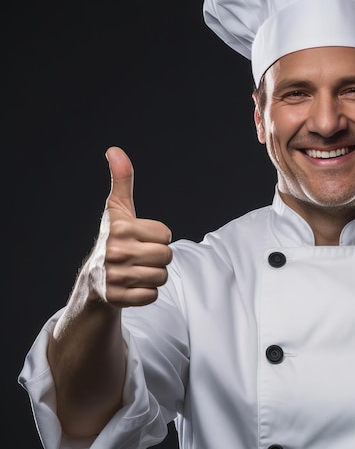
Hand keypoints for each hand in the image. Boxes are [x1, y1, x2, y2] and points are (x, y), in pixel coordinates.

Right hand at [93, 146, 172, 307]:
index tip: (140, 238)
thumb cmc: (114, 238)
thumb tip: (114, 150)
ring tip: (136, 271)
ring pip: (162, 277)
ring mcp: (115, 277)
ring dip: (154, 276)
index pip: (166, 235)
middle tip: (140, 257)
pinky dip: (146, 293)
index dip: (158, 237)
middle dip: (159, 258)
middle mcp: (115, 252)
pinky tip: (132, 286)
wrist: (93, 279)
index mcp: (120, 229)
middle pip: (167, 256)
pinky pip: (152, 296)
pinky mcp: (117, 298)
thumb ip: (122, 180)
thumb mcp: (118, 209)